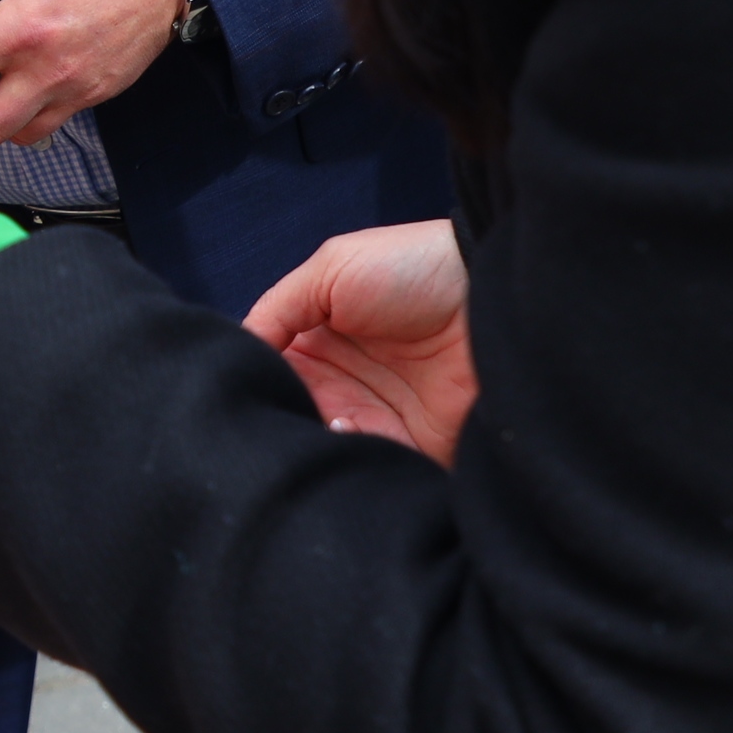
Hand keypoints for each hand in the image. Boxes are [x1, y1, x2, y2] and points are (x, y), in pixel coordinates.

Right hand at [241, 219, 473, 463]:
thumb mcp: (330, 268)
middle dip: (281, 414)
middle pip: (294, 412)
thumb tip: (239, 350)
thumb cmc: (413, 268)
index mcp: (319, 340)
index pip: (272, 371)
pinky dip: (351, 456)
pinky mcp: (412, 446)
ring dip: (313, 435)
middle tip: (277, 409)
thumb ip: (276, 309)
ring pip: (324, 443)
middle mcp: (343, 381)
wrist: (493, 296)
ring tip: (320, 413)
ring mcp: (377, 415)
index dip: (257, 379)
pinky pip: (370, 464)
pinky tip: (347, 427)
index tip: (245, 385)